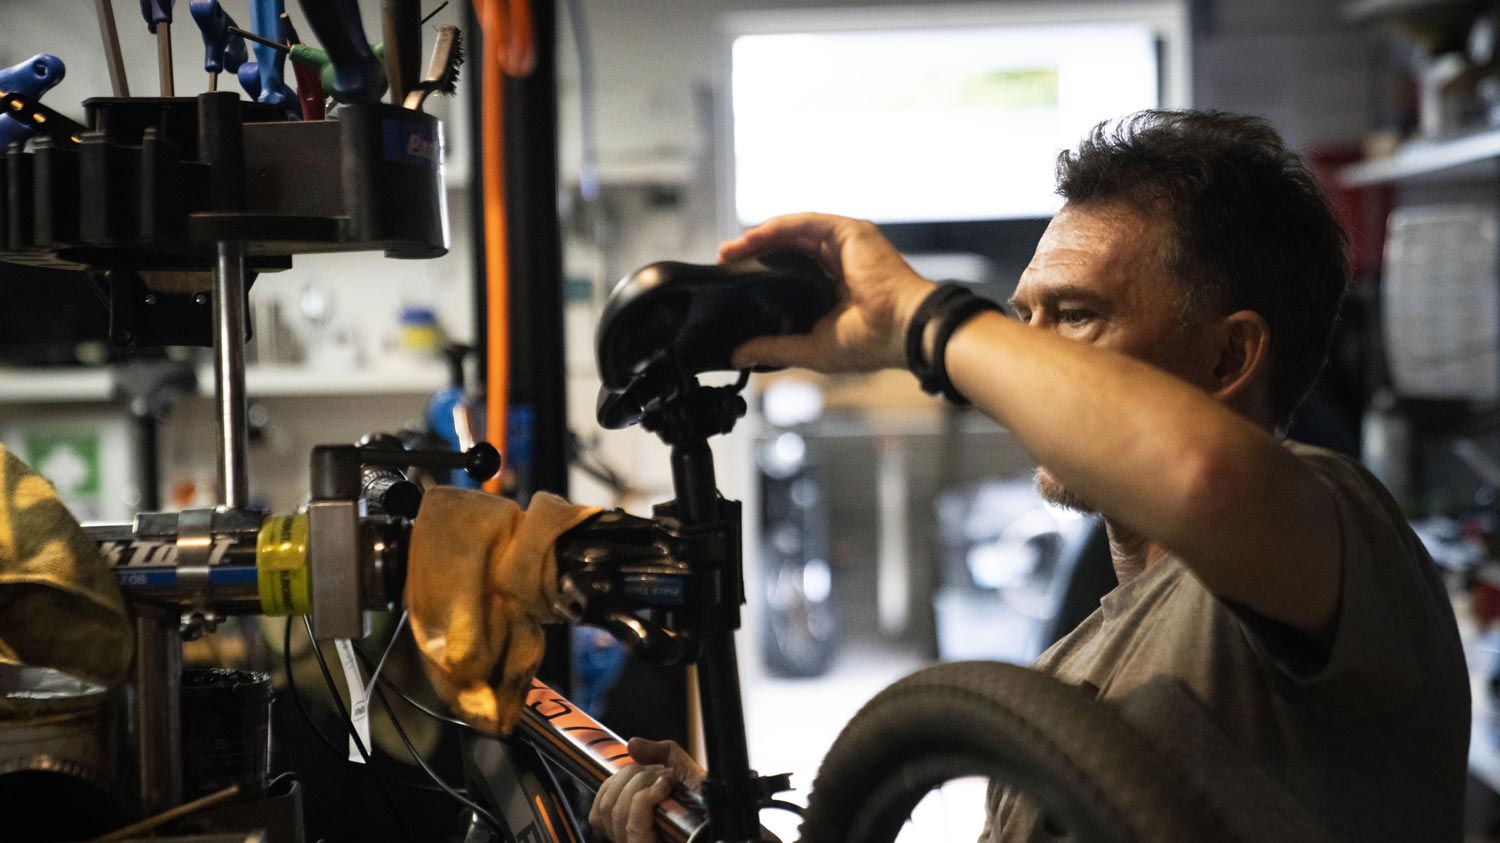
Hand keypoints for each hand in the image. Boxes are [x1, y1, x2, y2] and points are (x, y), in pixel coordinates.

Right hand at [589, 738, 705, 842]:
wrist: (722, 820)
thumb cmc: (707, 804)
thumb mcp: (685, 770)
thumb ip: (661, 753)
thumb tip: (632, 744)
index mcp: (631, 820)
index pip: (600, 803)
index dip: (615, 781)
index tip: (644, 770)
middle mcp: (629, 835)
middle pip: (605, 803)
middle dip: (633, 776)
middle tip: (661, 775)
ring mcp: (635, 841)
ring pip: (615, 810)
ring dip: (641, 785)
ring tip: (667, 785)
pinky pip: (632, 822)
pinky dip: (645, 797)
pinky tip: (663, 791)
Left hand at [719, 213, 935, 373]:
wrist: (902, 331)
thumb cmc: (871, 343)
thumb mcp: (811, 347)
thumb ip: (774, 346)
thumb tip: (740, 354)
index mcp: (834, 285)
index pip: (791, 271)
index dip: (761, 272)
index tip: (732, 278)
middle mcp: (840, 260)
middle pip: (788, 247)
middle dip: (753, 251)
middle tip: (724, 259)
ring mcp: (846, 244)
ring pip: (793, 232)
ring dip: (759, 237)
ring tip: (730, 249)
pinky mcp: (850, 231)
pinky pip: (806, 222)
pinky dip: (778, 228)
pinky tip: (753, 238)